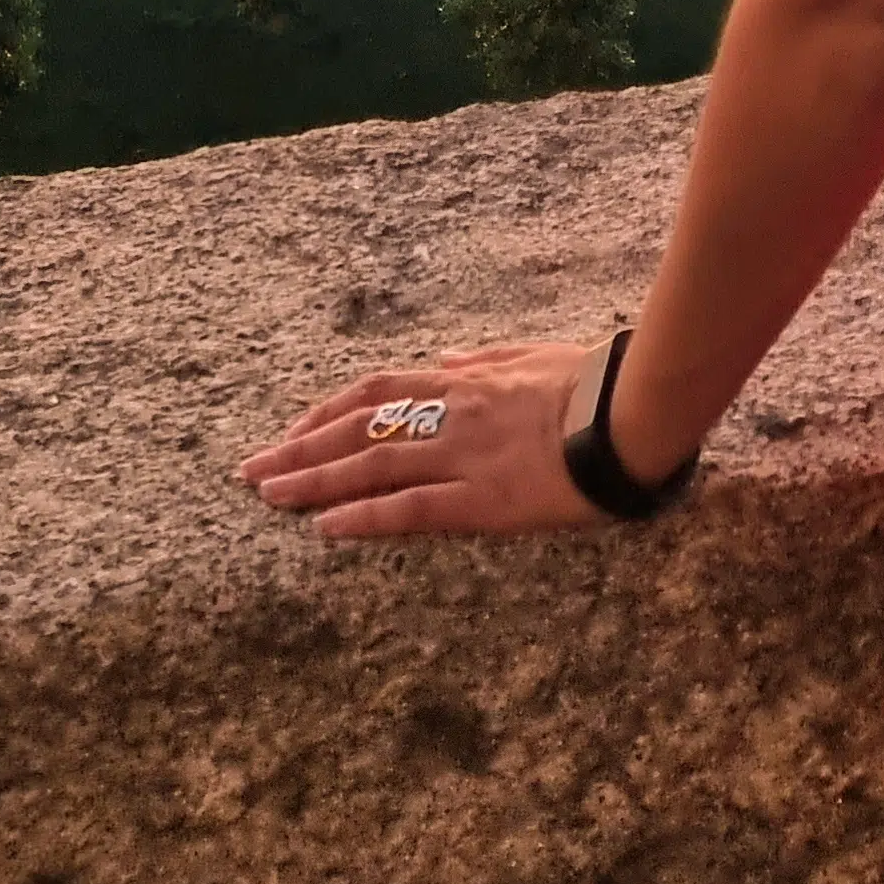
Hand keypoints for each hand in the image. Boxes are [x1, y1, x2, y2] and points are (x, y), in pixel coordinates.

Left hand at [237, 337, 607, 546]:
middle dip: (299, 448)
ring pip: (371, 465)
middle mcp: (449, 415)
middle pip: (358, 428)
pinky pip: (410, 509)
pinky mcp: (481, 500)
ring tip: (269, 495)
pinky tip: (326, 527)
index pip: (377, 392)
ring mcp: (461, 457)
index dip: (327, 411)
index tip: (291, 431)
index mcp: (463, 381)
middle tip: (251, 471)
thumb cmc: (592, 383)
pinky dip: (364, 516)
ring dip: (314, 480)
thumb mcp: (532, 356)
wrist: (632, 415)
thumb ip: (484, 360)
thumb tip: (446, 359)